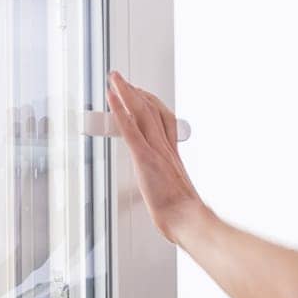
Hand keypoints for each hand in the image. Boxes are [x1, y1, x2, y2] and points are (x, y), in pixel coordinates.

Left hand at [106, 70, 206, 245]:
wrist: (185, 218)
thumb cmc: (181, 212)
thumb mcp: (176, 193)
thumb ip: (168, 185)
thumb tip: (167, 191)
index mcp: (172, 155)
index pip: (163, 120)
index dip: (151, 105)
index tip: (142, 95)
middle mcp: (165, 148)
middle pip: (152, 110)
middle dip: (137, 93)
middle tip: (124, 80)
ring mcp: (155, 151)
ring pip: (141, 113)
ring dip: (127, 92)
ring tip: (115, 78)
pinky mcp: (145, 157)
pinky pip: (130, 128)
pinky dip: (120, 110)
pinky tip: (112, 97)